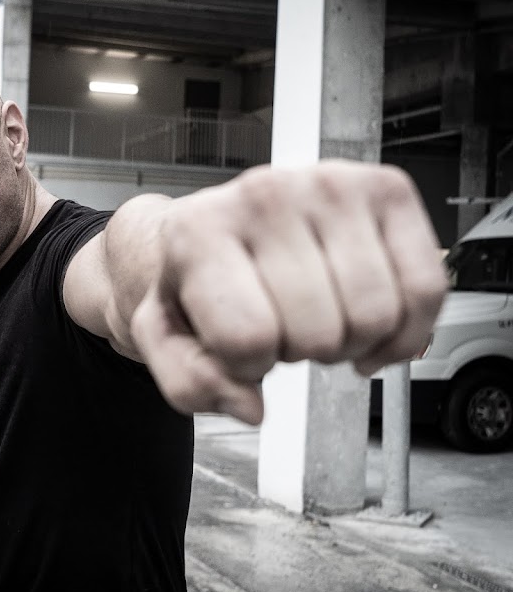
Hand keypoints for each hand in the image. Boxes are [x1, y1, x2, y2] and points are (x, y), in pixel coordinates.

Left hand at [130, 161, 447, 424]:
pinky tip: (369, 327)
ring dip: (350, 341)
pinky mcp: (386, 190)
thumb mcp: (164, 336)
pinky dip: (406, 330)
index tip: (238, 345)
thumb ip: (189, 382)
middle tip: (282, 326)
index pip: (247, 337)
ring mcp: (329, 186)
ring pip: (375, 316)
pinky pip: (427, 289)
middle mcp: (264, 195)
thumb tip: (249, 405)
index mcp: (197, 231)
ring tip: (317, 316)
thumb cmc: (197, 279)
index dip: (246, 365)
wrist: (222, 226)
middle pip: (317, 334)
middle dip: (299, 352)